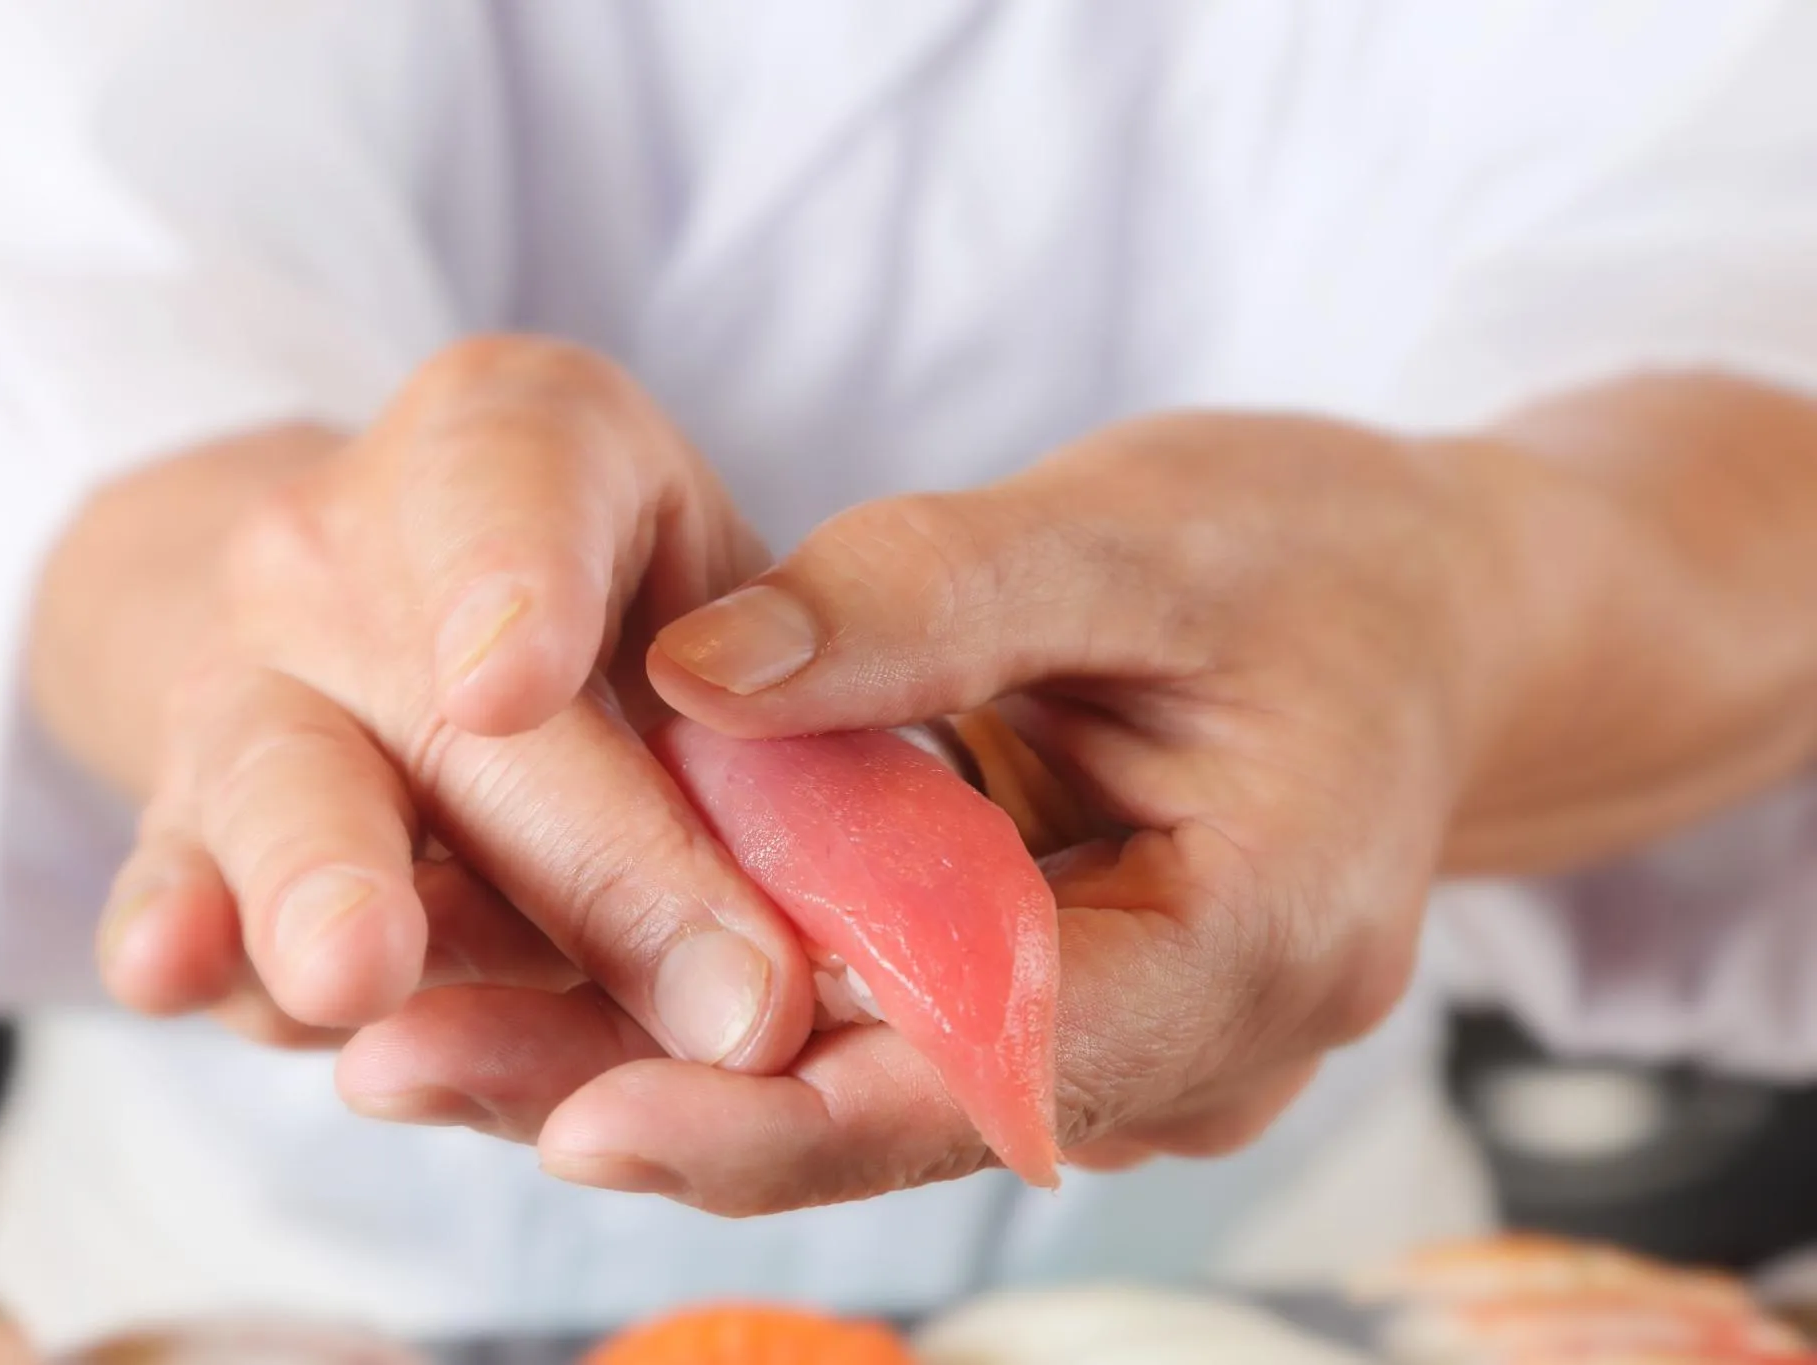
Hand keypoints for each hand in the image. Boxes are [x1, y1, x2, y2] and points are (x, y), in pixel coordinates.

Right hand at [40, 337, 815, 1092]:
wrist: (398, 621)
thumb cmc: (619, 605)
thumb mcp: (721, 585)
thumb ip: (792, 680)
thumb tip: (798, 860)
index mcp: (508, 443)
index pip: (515, 476)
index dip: (516, 576)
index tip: (513, 684)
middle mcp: (345, 550)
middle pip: (437, 694)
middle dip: (562, 844)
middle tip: (644, 959)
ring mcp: (247, 687)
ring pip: (285, 786)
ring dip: (321, 880)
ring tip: (354, 965)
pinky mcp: (191, 828)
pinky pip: (174, 881)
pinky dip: (185, 936)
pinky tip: (178, 970)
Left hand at [447, 410, 1511, 1206]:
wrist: (1424, 607)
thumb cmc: (1315, 554)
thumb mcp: (1133, 539)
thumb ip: (925, 604)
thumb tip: (693, 674)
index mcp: (1250, 945)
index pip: (996, 1071)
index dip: (787, 1110)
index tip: (582, 1113)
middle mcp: (1187, 1051)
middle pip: (892, 1114)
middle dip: (658, 1106)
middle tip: (408, 1071)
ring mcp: (1122, 1049)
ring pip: (866, 1095)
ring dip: (657, 1072)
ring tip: (425, 1040)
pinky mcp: (1058, 1007)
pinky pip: (880, 1038)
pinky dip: (728, 1019)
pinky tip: (552, 983)